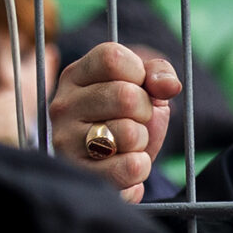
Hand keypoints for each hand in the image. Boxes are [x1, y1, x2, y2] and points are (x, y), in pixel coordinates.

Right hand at [49, 42, 181, 202]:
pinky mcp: (80, 174)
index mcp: (76, 75)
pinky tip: (125, 165)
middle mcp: (63, 105)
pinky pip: (131, 168)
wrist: (116, 165)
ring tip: (127, 144)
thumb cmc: (129, 119)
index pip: (113, 59)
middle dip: (145, 111)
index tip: (138, 87)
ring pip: (129, 133)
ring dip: (142, 142)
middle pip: (126, 96)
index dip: (139, 74)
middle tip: (135, 121)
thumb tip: (169, 85)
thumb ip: (159, 74)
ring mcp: (66, 140)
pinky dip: (140, 168)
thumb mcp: (146, 89)